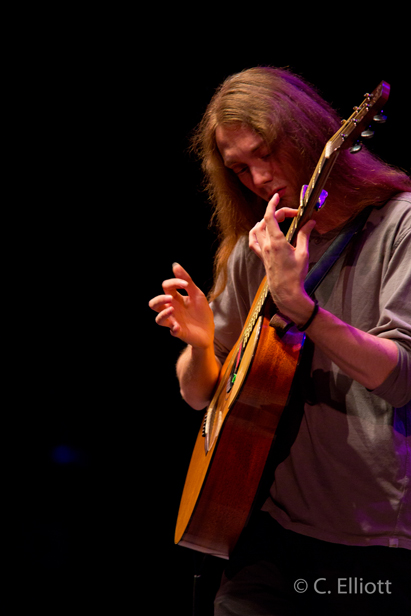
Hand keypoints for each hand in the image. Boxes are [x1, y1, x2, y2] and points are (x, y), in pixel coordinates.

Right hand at [148, 263, 214, 348]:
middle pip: (154, 304)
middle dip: (159, 299)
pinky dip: (173, 329)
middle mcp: (171, 310)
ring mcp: (174, 321)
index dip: (174, 283)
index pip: (166, 287)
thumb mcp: (197, 294)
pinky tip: (178, 326)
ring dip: (163, 314)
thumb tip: (175, 265)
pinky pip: (171, 332)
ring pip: (158, 319)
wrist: (209, 331)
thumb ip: (187, 280)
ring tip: (172, 310)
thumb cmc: (201, 312)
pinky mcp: (179, 332)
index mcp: (175, 299)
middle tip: (170, 298)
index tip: (186, 284)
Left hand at [249, 193, 315, 320]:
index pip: (270, 216)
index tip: (278, 196)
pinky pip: (253, 242)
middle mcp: (266, 245)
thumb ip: (305, 235)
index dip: (273, 203)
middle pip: (266, 221)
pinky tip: (262, 231)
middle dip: (279, 212)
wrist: (286, 292)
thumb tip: (311, 222)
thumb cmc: (295, 275)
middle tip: (294, 215)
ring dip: (265, 221)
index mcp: (276, 242)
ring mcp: (262, 251)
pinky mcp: (262, 257)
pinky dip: (256, 233)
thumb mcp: (304, 253)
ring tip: (277, 219)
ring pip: (256, 229)